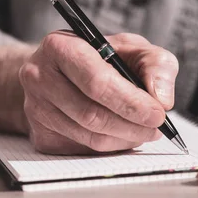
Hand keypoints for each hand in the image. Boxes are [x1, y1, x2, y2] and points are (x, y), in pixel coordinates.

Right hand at [19, 31, 177, 154]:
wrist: (60, 72)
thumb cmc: (99, 57)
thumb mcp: (132, 48)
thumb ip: (155, 65)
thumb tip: (162, 99)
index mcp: (59, 48)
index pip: (96, 82)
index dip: (131, 102)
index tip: (158, 114)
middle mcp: (39, 78)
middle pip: (92, 115)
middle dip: (132, 126)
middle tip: (157, 128)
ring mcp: (36, 110)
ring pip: (89, 137)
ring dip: (125, 139)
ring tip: (145, 131)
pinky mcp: (41, 136)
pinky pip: (83, 150)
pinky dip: (111, 147)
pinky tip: (122, 135)